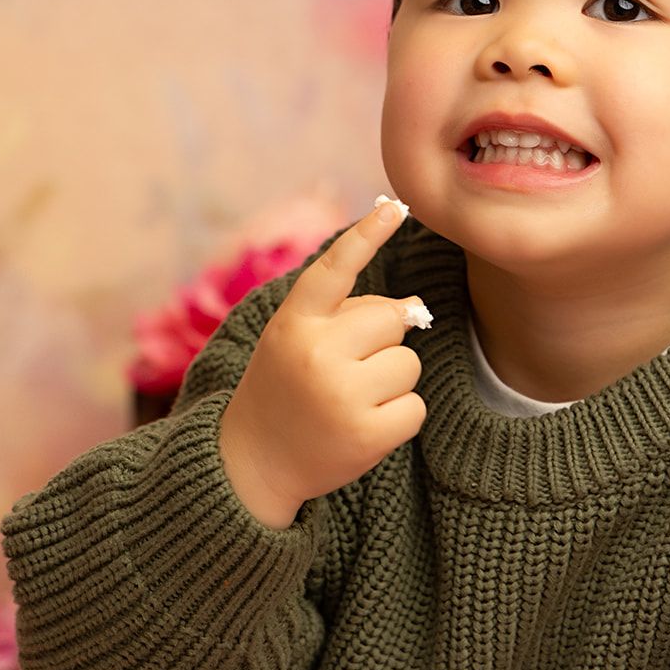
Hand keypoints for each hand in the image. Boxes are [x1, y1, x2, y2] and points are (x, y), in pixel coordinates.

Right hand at [219, 201, 427, 526]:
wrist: (252, 463)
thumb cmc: (286, 386)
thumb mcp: (297, 336)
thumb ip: (348, 313)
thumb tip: (417, 306)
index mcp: (295, 321)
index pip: (335, 268)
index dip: (367, 235)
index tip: (395, 206)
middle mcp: (316, 353)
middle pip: (392, 319)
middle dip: (383, 339)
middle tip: (349, 366)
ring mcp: (342, 396)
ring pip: (408, 363)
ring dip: (391, 380)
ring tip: (352, 399)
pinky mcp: (366, 437)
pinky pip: (415, 407)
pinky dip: (399, 416)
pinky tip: (365, 426)